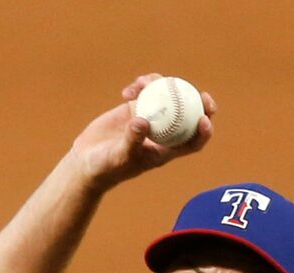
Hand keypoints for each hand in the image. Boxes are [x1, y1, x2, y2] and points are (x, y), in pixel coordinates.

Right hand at [69, 75, 215, 188]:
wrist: (88, 161)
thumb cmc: (106, 167)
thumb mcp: (119, 156)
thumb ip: (131, 140)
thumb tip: (142, 120)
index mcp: (164, 150)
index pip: (191, 143)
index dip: (203, 132)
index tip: (205, 119)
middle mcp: (161, 133)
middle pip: (188, 116)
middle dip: (199, 104)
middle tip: (202, 94)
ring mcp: (150, 118)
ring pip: (167, 97)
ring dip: (162, 86)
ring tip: (143, 84)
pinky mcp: (135, 107)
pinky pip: (146, 90)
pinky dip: (141, 86)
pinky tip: (128, 91)